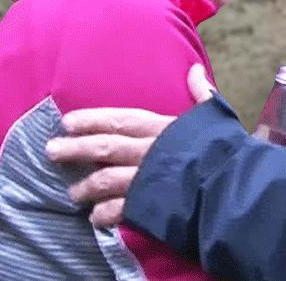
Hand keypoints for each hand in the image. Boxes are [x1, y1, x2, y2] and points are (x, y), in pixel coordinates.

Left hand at [46, 63, 214, 226]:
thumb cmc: (228, 148)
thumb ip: (202, 93)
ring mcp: (144, 180)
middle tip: (51, 151)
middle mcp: (148, 151)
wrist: (234, 184)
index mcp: (163, 128)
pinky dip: (103, 215)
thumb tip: (194, 69)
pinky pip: (117, 211)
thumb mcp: (216, 115)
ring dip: (86, 187)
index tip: (68, 122)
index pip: (121, 119)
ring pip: (104, 180)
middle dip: (74, 148)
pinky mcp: (147, 207)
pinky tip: (95, 217)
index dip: (92, 120)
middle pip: (103, 147)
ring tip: (73, 194)